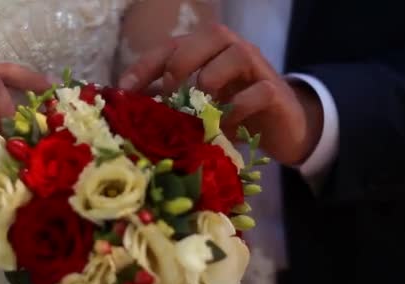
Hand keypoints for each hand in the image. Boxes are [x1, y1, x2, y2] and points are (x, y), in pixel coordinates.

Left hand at [118, 24, 323, 165]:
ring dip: (211, 79)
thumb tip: (130, 110)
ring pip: (238, 54)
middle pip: (210, 34)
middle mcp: (232, 51)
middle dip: (182, 62)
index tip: (124, 89)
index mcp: (207, 51)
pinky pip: (259, 92)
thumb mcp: (195, 107)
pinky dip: (238, 109)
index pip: (172, 46)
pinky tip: (224, 127)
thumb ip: (168, 103)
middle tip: (167, 93)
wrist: (280, 128)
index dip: (146, 65)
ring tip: (198, 108)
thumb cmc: (230, 113)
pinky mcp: (276, 93)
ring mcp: (257, 69)